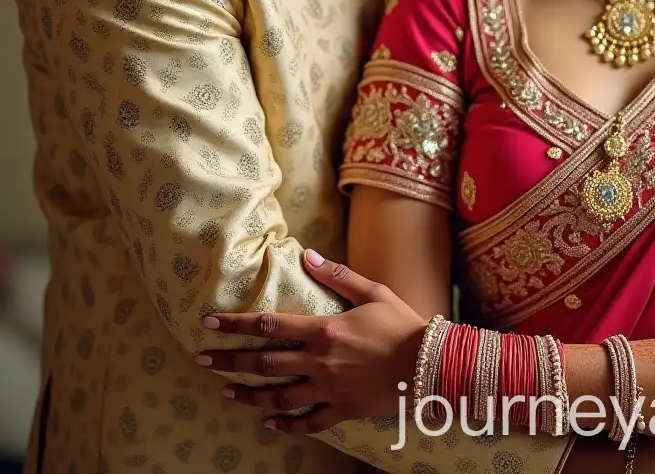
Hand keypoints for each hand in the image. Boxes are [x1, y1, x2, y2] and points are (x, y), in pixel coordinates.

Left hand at [195, 249, 427, 432]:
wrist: (428, 364)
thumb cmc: (402, 323)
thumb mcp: (373, 291)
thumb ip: (339, 276)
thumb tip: (308, 257)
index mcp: (324, 329)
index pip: (270, 325)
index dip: (237, 324)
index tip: (209, 323)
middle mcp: (319, 361)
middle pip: (264, 362)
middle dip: (229, 360)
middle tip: (201, 360)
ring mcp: (328, 389)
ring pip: (278, 395)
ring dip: (249, 394)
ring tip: (226, 392)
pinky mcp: (342, 410)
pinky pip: (308, 421)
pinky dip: (287, 423)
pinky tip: (271, 422)